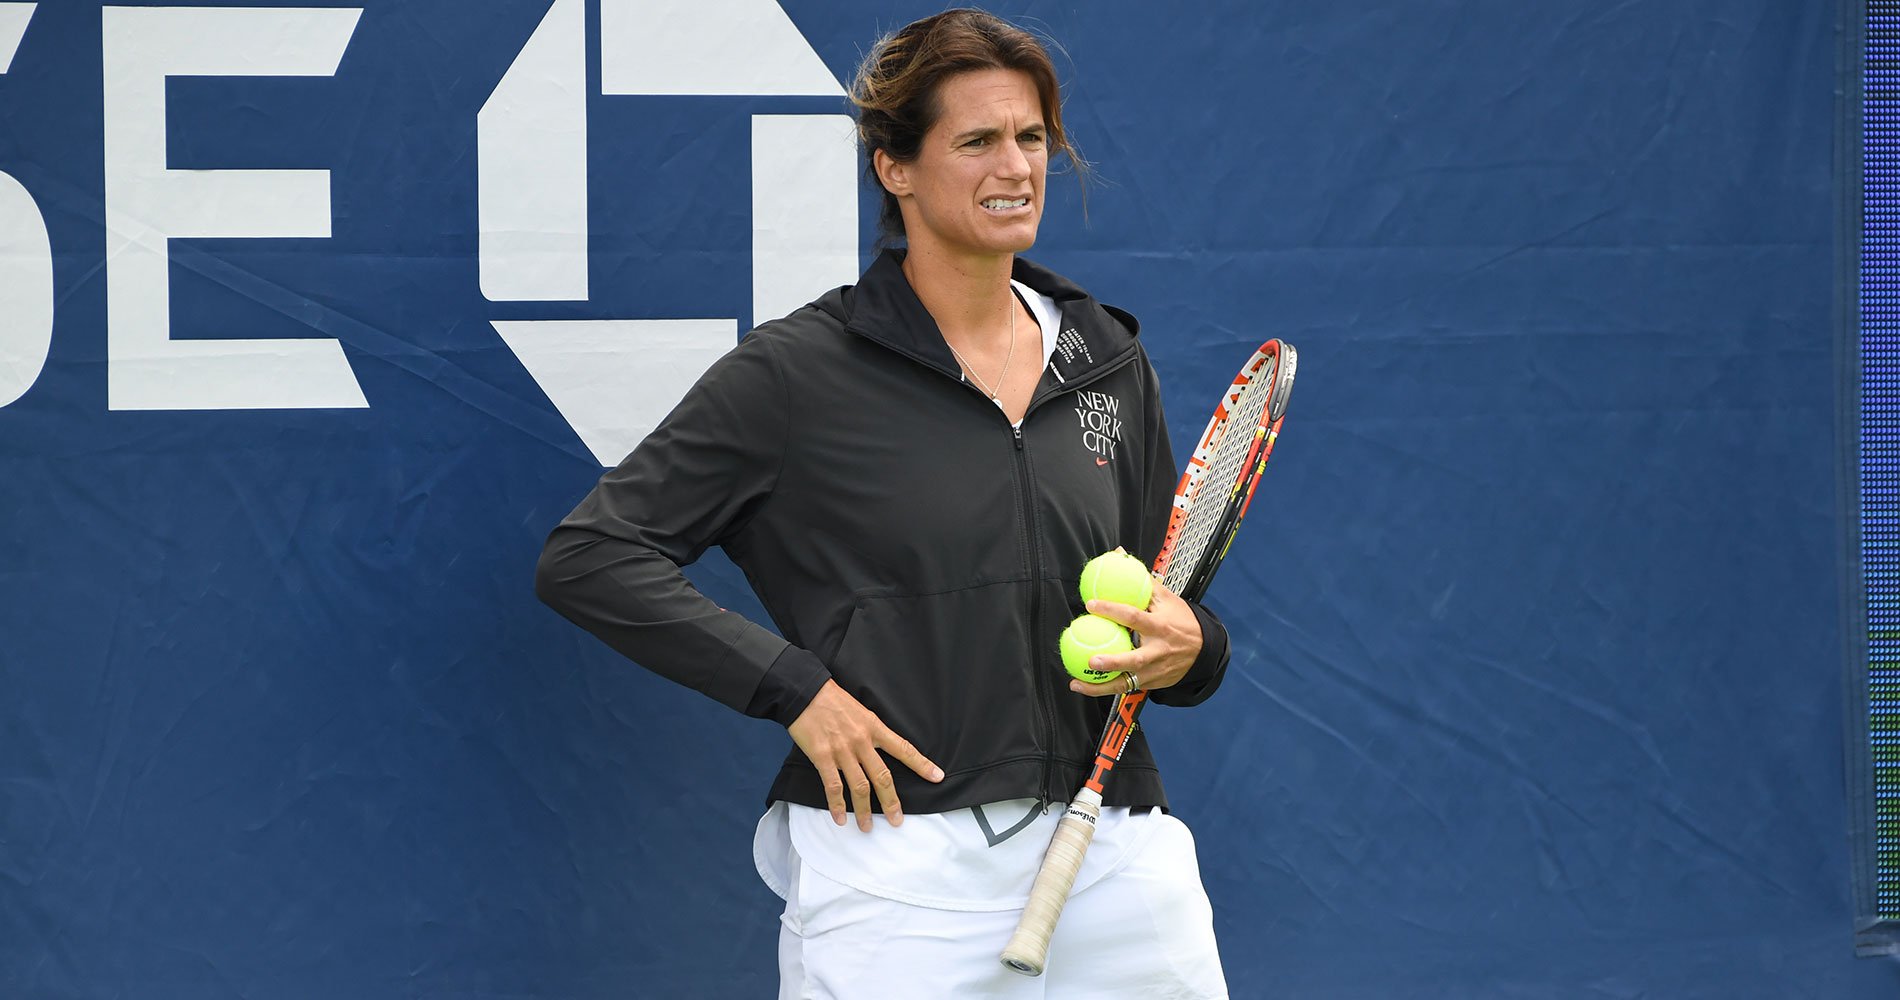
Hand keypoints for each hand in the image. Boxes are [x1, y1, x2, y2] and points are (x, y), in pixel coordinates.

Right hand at [788, 680, 943, 830]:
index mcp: (874, 727)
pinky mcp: (823, 757)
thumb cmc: (832, 700)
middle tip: (897, 820)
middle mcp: (862, 741)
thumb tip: (879, 748)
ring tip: (867, 827)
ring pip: (859, 787)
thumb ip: (871, 730)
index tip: (937, 777)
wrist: (805, 692)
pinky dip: (837, 805)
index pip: (903, 748)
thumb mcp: (861, 711)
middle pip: (882, 777)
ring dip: (864, 811)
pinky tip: (839, 818)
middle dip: (891, 802)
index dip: (921, 764)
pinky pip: (833, 787)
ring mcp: (842, 751)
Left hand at [1069, 581, 1202, 696]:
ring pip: (1126, 682)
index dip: (1112, 610)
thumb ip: (1141, 579)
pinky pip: (1126, 687)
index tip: (1091, 604)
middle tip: (1091, 659)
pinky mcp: (1152, 683)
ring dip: (1100, 686)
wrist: (1204, 650)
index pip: (1134, 617)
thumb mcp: (1166, 598)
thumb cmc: (1181, 620)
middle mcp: (1158, 651)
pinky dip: (1105, 689)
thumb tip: (1119, 554)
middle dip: (1113, 662)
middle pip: (1134, 660)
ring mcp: (1155, 671)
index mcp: (1160, 627)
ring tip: (1076, 682)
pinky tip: (1085, 685)